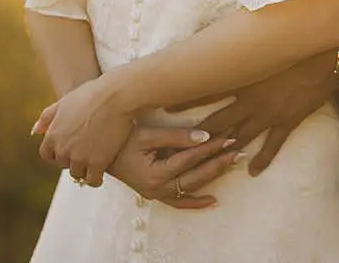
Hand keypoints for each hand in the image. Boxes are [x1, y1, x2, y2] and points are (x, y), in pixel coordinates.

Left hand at [33, 75, 136, 186]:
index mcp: (53, 134)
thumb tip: (35, 131)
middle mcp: (63, 149)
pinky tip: (102, 172)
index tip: (68, 150)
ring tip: (94, 163)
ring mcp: (80, 157)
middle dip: (72, 159)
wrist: (115, 97)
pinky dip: (96, 179)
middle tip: (85, 152)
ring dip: (84, 170)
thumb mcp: (64, 102)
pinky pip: (92, 180)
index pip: (47, 155)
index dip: (57, 153)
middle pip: (63, 164)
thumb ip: (47, 117)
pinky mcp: (97, 163)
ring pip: (77, 174)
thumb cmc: (91, 94)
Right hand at [108, 125, 243, 209]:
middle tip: (238, 150)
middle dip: (219, 162)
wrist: (100, 154)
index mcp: (156, 174)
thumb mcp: (148, 135)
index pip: (191, 159)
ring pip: (191, 189)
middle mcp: (157, 189)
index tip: (228, 137)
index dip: (211, 147)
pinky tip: (213, 200)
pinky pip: (179, 202)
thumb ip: (177, 137)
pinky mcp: (155, 195)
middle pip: (196, 176)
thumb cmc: (122, 141)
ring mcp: (157, 195)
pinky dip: (195, 202)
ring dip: (213, 177)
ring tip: (233, 165)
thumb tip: (205, 135)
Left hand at [178, 51, 336, 176]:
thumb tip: (223, 34)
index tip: (165, 106)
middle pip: (218, 121)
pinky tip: (251, 171)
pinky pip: (272, 145)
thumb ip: (243, 44)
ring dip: (223, 150)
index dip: (185, 99)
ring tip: (206, 162)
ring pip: (240, 136)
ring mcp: (269, 114)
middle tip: (178, 145)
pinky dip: (262, 159)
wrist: (327, 59)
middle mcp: (251, 100)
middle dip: (197, 134)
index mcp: (244, 79)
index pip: (207, 90)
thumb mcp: (265, 41)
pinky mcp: (287, 122)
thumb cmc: (295, 45)